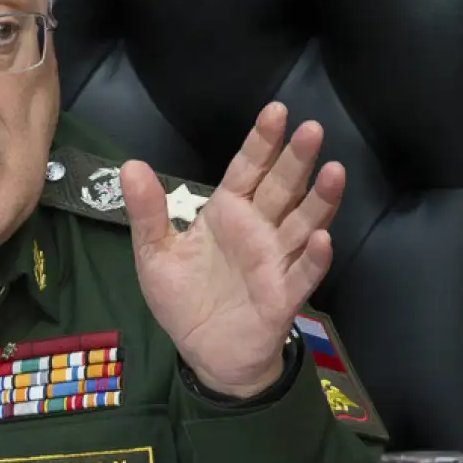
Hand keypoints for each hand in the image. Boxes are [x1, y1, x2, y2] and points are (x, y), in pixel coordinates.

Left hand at [122, 101, 342, 396]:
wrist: (203, 352)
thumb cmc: (184, 299)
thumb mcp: (154, 253)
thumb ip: (147, 212)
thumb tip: (130, 166)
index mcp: (227, 212)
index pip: (247, 169)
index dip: (262, 141)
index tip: (277, 110)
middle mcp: (258, 230)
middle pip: (281, 188)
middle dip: (296, 159)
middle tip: (311, 128)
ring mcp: (275, 261)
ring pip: (303, 223)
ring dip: (319, 199)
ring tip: (333, 171)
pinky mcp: (283, 296)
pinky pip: (303, 274)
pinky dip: (314, 257)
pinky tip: (322, 238)